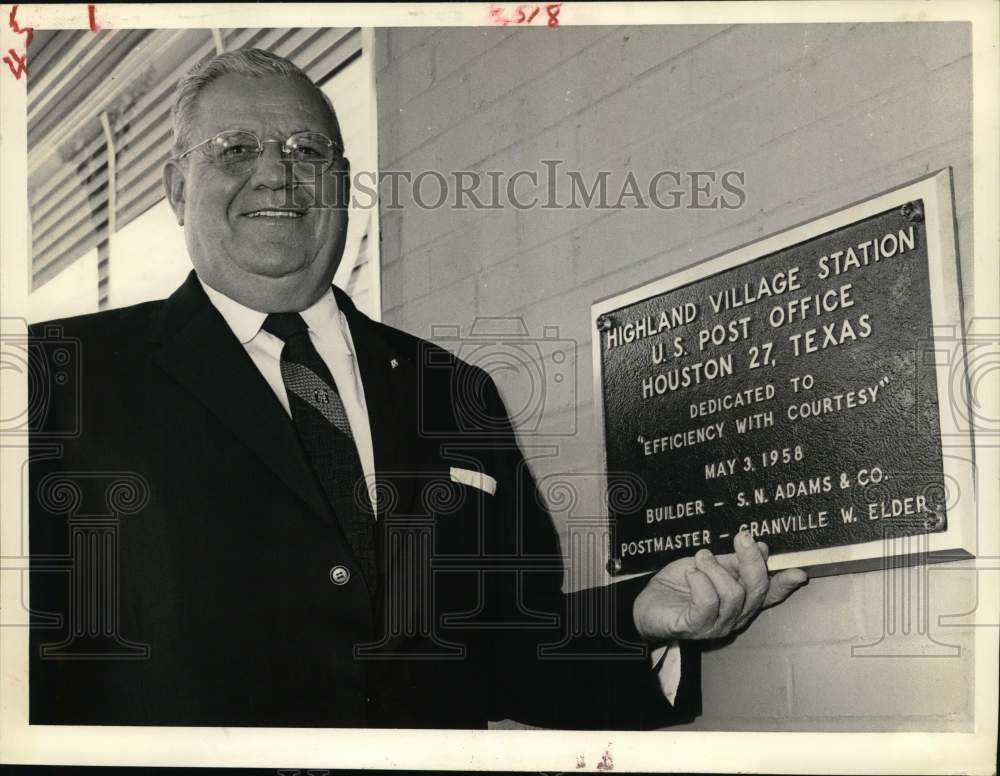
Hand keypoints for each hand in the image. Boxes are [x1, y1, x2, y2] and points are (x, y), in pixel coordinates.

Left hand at [632, 531, 807, 642]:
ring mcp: (716, 625)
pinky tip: (691, 573)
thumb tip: (762, 548)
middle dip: (751, 561)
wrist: (647, 603)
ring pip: (733, 595)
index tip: (798, 572)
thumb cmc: (680, 584)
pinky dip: (700, 581)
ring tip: (699, 559)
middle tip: (742, 537)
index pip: (768, 594)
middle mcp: (734, 616)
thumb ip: (734, 561)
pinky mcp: (695, 627)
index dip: (784, 584)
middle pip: (755, 591)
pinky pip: (707, 603)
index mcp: (741, 600)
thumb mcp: (710, 566)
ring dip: (715, 568)